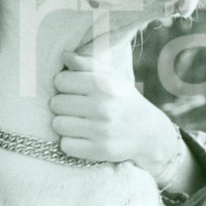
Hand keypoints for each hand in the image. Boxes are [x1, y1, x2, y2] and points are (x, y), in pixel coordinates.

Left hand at [49, 51, 183, 182]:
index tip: (74, 89)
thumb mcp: (110, 77)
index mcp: (103, 85)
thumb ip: (86, 64)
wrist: (150, 133)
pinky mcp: (100, 150)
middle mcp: (103, 107)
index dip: (64, 85)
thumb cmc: (123, 100)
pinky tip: (82, 137)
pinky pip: (65, 145)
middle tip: (75, 108)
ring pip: (57, 125)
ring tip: (77, 122)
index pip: (61, 80)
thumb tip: (64, 55)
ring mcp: (101, 130)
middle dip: (62, 105)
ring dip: (64, 124)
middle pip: (55, 103)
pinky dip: (70, 143)